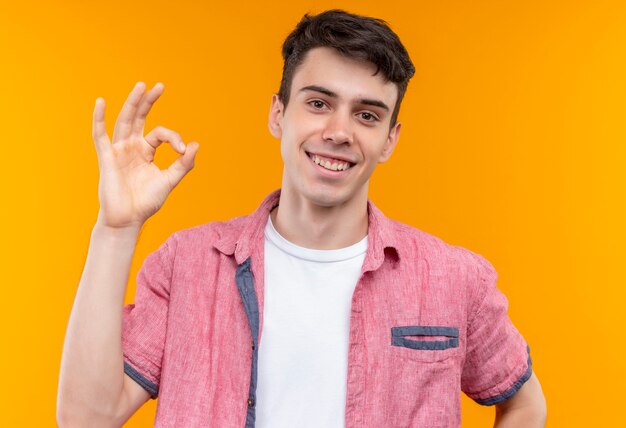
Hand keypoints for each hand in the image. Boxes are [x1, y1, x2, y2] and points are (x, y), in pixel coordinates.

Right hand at [92, 82, 198, 229]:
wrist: (128, 219)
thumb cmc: (147, 202)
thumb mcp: (169, 180)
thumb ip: (183, 164)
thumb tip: (195, 145)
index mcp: (146, 151)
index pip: (160, 134)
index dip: (174, 138)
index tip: (183, 151)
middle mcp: (131, 147)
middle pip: (139, 118)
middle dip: (148, 102)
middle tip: (160, 86)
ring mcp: (118, 151)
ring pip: (124, 121)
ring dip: (132, 103)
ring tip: (141, 86)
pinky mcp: (107, 158)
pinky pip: (100, 136)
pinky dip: (99, 119)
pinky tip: (101, 102)